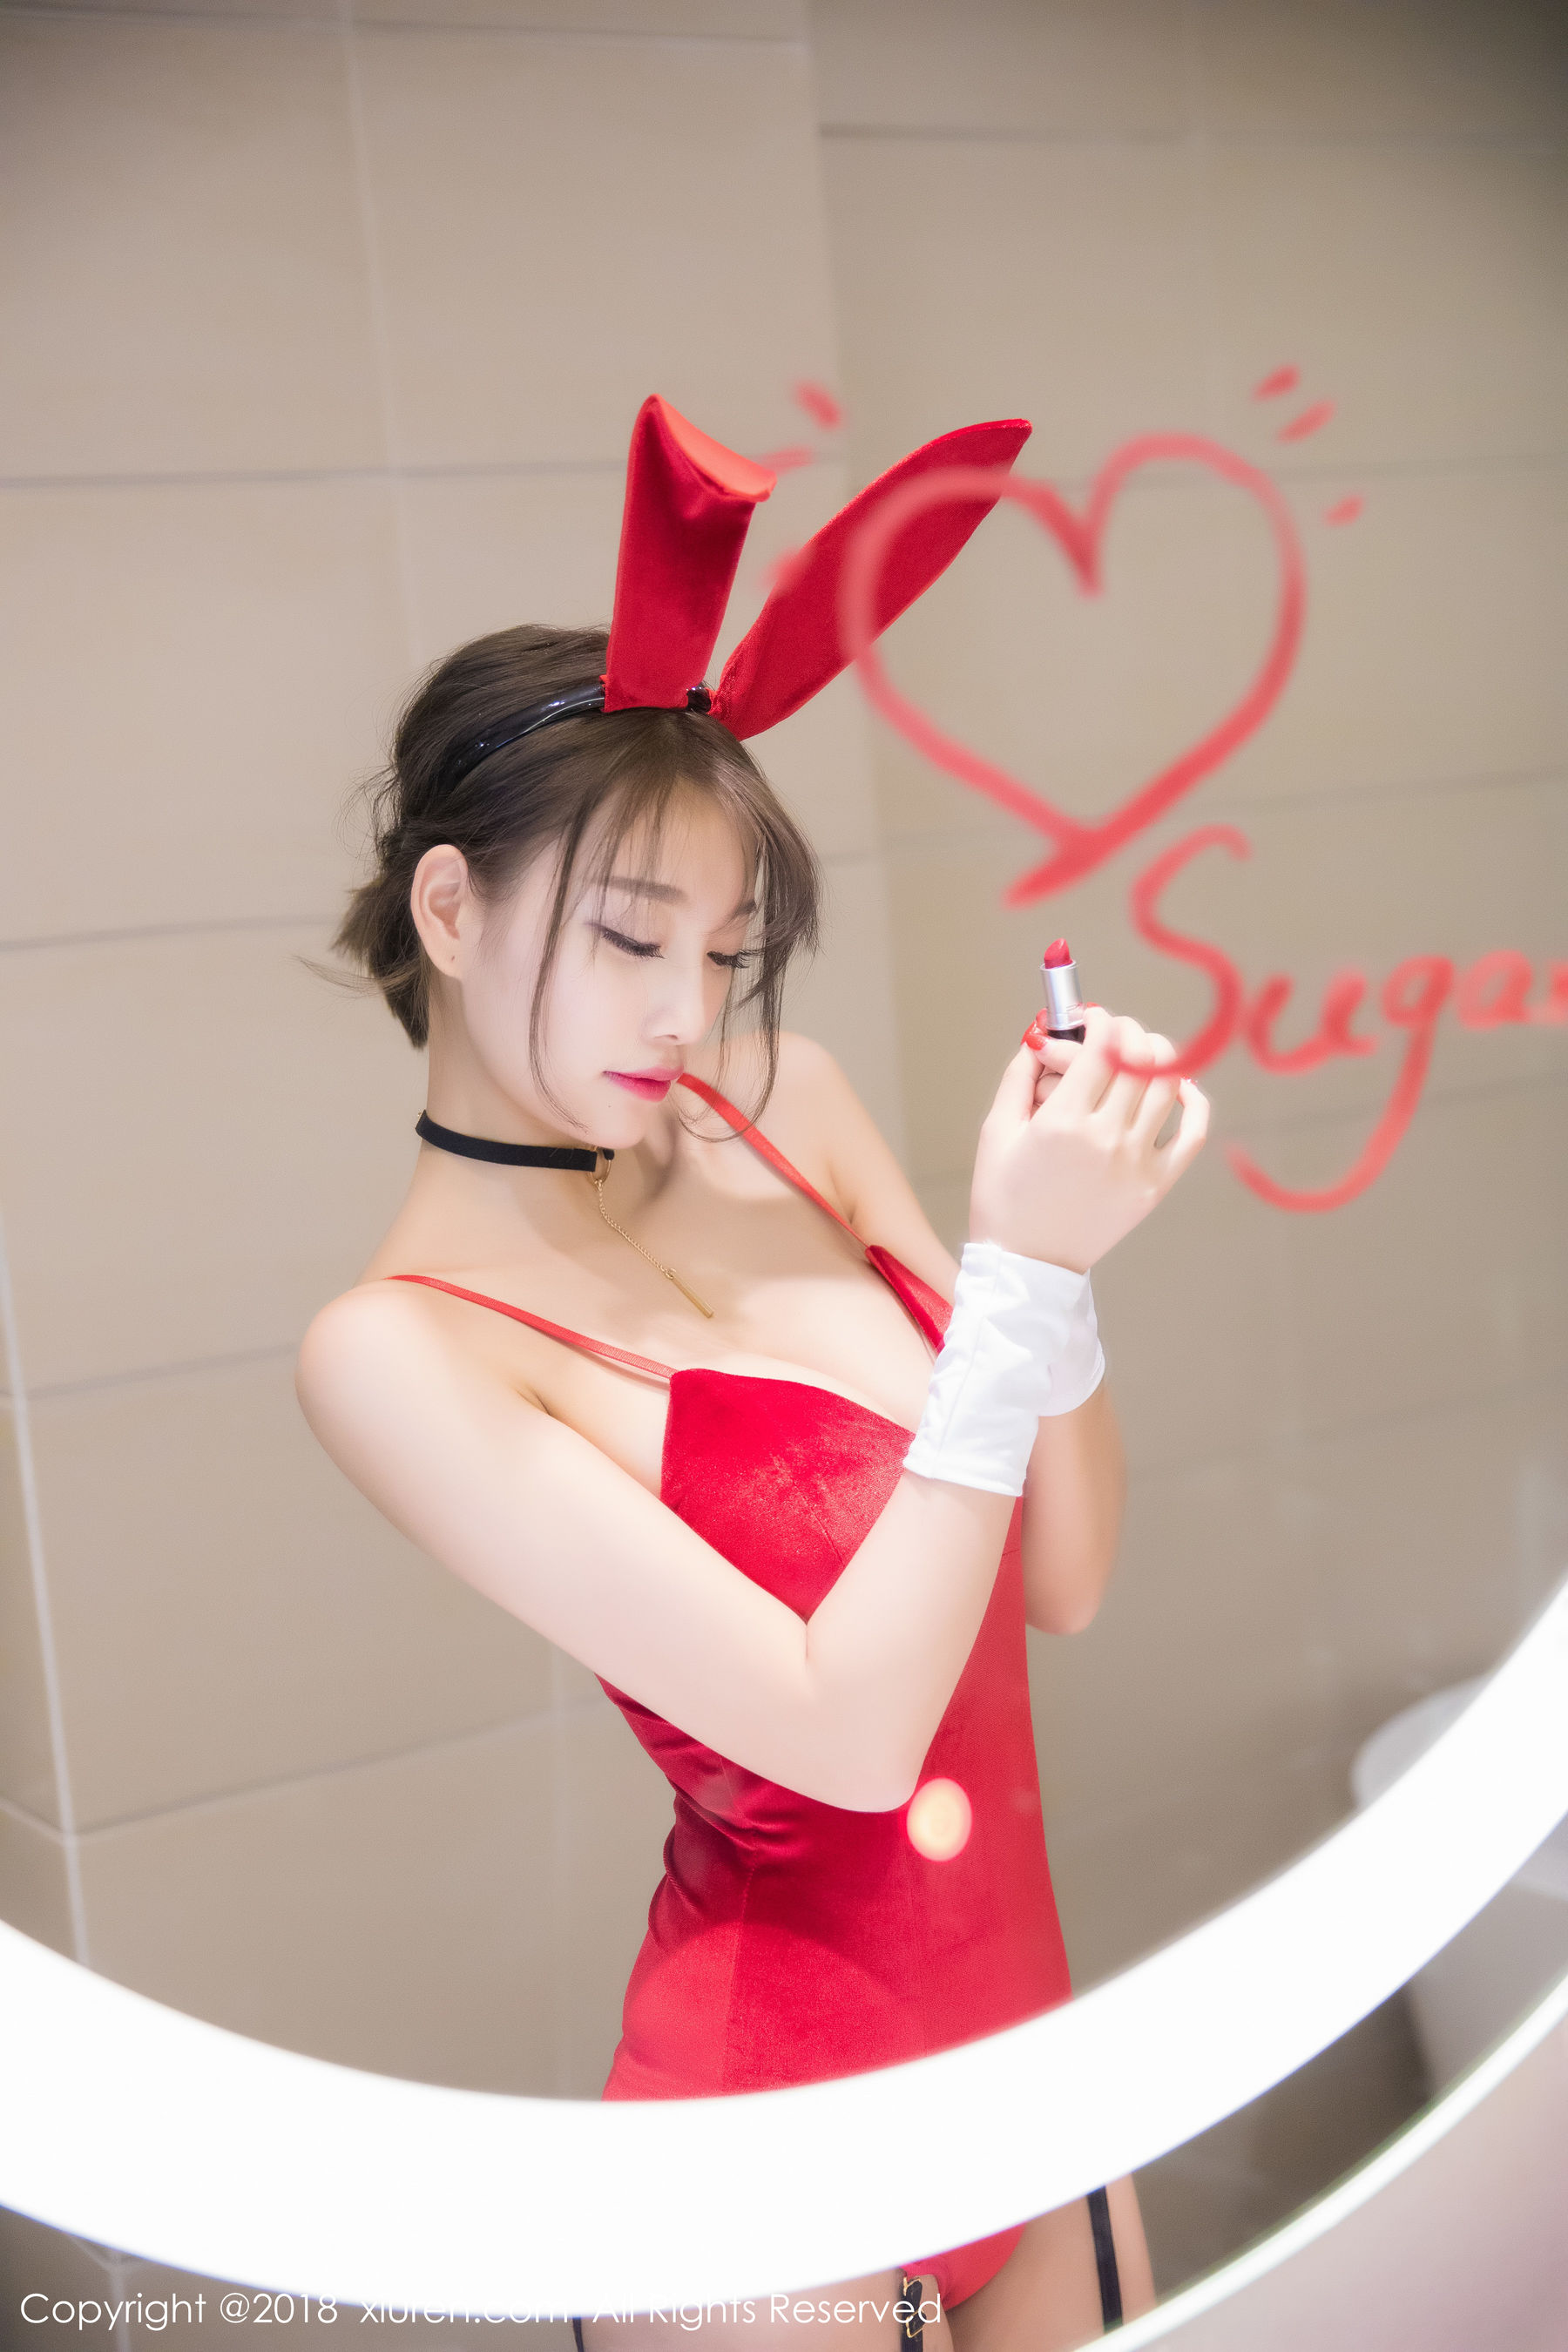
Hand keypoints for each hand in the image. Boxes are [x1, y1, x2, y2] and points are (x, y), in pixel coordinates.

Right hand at [969, 1006, 1208, 1269]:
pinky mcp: (1155, 1185)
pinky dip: (1193, 1101)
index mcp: (1063, 1122)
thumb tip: (1042, 1035)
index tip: (1090, 1017)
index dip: (1098, 1020)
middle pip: (1140, 1055)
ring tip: (1136, 1057)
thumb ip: (1020, 1076)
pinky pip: (1193, 1132)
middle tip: (1110, 1035)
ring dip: (1155, 1056)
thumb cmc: (1004, 1200)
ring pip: (1169, 1083)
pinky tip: (1178, 1089)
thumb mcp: (997, 1132)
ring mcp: (1137, 1163)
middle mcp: (1106, 1138)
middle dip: (1125, 1031)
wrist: (1027, 1264)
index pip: (1102, 1045)